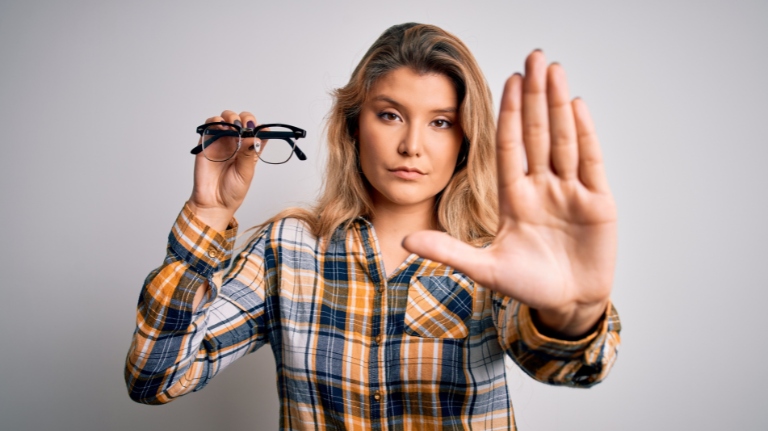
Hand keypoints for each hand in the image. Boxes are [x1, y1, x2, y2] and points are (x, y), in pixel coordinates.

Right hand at [188, 110, 261, 230]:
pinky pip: (210, 124)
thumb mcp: (246, 173)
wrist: (213, 203)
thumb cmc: (232, 191)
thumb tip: (254, 136)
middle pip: (242, 121)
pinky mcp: (206, 142)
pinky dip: (215, 120)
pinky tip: (222, 126)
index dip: (261, 127)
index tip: (262, 130)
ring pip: (226, 118)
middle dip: (246, 119)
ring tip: (234, 126)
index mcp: (249, 150)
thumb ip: (248, 154)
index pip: (258, 131)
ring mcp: (221, 141)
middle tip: (246, 127)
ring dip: (231, 117)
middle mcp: (236, 143)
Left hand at [403, 50, 616, 336]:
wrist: (567, 304)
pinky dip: (584, 133)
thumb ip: (448, 251)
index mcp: (515, 197)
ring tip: (554, 70)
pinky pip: (590, 161)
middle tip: (533, 57)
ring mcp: (570, 192)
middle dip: (535, 95)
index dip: (510, 114)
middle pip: (538, 133)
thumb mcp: (484, 268)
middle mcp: (542, 187)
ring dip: (558, 104)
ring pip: (562, 139)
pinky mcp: (598, 202)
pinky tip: (576, 105)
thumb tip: (406, 240)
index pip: (510, 146)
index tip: (507, 81)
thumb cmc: (527, 286)